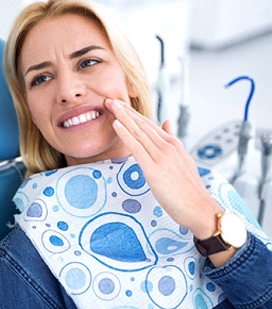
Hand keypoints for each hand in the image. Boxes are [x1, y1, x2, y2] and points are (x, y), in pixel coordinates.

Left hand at [104, 98, 220, 237]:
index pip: (150, 124)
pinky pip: (136, 148)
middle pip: (142, 125)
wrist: (200, 209)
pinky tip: (116, 124)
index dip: (134, 114)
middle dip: (125, 111)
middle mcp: (168, 147)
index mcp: (174, 145)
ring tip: (110, 105)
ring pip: (138, 132)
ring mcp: (161, 157)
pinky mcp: (154, 170)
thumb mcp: (183, 160)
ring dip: (122, 117)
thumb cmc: (190, 190)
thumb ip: (173, 141)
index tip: (121, 105)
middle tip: (110, 99)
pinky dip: (125, 134)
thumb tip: (167, 122)